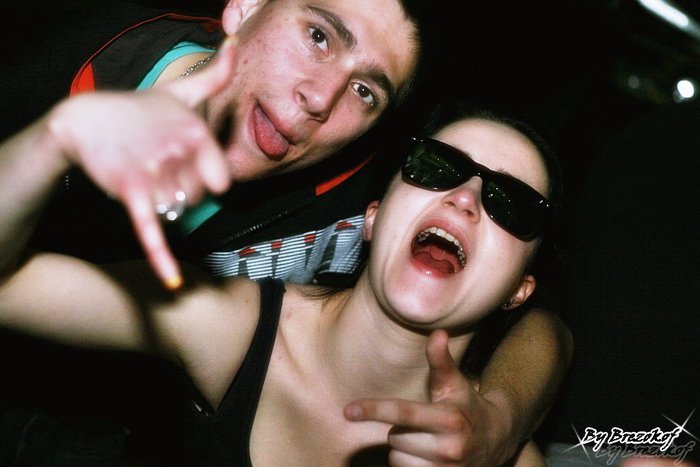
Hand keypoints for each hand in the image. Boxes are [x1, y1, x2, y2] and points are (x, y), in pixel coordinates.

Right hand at [46, 36, 237, 288]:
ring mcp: (155, 173)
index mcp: (197, 133)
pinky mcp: (130, 192)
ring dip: (165, 205)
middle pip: (199, 202)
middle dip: (184, 193)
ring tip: (146, 179)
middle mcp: (179, 154)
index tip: (191, 168)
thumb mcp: (180, 90)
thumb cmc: (141, 109)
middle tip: (161, 171)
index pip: (223, 183)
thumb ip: (214, 75)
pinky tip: (171, 283)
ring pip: (177, 214)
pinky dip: (160, 258)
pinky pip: (151, 230)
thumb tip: (236, 45)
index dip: (207, 181)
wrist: (85, 120)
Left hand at [345, 330, 514, 465]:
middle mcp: (448, 449)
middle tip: (423, 424)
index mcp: (449, 419)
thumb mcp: (455, 383)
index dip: (374, 410)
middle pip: (394, 437)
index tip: (347, 410)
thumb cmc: (467, 406)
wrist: (496, 441)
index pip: (404, 413)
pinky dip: (408, 465)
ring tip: (426, 442)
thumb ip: (441, 361)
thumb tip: (437, 333)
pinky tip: (425, 458)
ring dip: (404, 451)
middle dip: (401, 429)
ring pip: (396, 459)